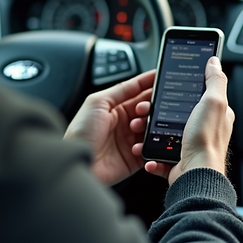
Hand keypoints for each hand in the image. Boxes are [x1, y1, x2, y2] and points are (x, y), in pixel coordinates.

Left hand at [64, 70, 154, 185]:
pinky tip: (138, 145)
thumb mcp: (97, 102)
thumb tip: (140, 79)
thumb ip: (120, 90)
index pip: (137, 92)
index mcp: (115, 107)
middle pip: (148, 110)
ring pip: (152, 129)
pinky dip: (150, 146)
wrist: (80, 162)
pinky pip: (151, 150)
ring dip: (149, 126)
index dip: (150, 85)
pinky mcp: (135, 158)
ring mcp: (130, 139)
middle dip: (151, 106)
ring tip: (137, 126)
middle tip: (146, 108)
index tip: (163, 79)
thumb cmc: (81, 132)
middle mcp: (124, 122)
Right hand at [137, 56, 233, 184]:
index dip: (184, 87)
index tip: (167, 83)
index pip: (200, 93)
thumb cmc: (205, 140)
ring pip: (164, 133)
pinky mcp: (178, 161)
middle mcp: (203, 129)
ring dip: (149, 132)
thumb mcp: (213, 102)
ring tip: (140, 130)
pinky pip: (160, 154)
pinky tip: (148, 152)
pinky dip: (151, 154)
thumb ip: (215, 80)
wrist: (195, 175)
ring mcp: (190, 145)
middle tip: (146, 108)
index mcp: (214, 114)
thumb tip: (214, 61)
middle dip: (158, 111)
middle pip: (177, 113)